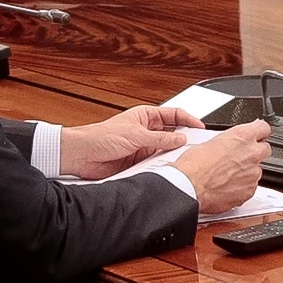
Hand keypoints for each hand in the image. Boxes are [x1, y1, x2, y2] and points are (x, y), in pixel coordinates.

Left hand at [60, 106, 204, 179]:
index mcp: (146, 116)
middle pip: (172, 133)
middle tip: (197, 144)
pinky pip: (156, 163)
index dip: (188, 120)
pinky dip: (163, 166)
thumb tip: (180, 139)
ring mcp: (144, 146)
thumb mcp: (136, 135)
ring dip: (172, 154)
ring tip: (184, 157)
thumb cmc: (100, 136)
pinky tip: (169, 167)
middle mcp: (147, 130)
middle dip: (184, 138)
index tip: (200, 128)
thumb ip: (160, 139)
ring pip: (166, 149)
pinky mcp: (139, 161)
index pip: (174, 115)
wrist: (82, 156)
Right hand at [174, 120, 272, 215]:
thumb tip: (228, 144)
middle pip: (265, 150)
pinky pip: (250, 187)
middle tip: (241, 157)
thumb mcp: (209, 142)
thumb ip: (227, 142)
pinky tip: (227, 187)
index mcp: (242, 136)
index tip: (257, 135)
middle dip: (255, 153)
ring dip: (247, 171)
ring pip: (257, 170)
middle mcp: (252, 153)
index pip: (264, 128)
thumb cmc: (193, 165)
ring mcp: (253, 173)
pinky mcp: (249, 191)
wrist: (189, 186)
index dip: (259, 132)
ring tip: (227, 175)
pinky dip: (242, 187)